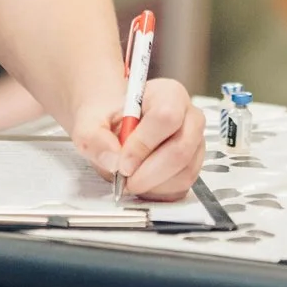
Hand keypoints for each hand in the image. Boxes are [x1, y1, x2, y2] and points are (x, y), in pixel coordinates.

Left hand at [72, 77, 204, 201]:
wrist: (116, 126)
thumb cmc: (110, 119)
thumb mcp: (90, 121)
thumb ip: (94, 138)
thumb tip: (113, 161)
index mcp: (169, 94)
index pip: (166, 117)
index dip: (143, 144)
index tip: (122, 162)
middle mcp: (190, 117)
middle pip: (180, 150)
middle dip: (148, 173)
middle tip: (125, 180)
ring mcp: (196, 143)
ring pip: (183, 173)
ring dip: (153, 185)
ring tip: (130, 179)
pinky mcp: (193, 166)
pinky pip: (182, 187)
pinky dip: (159, 193)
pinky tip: (142, 183)